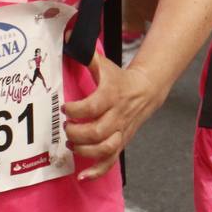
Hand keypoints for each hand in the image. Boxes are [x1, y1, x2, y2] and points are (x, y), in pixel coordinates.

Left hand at [63, 52, 165, 180]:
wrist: (146, 90)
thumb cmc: (119, 78)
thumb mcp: (105, 65)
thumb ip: (87, 54)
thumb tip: (69, 35)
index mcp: (112, 95)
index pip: (92, 107)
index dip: (76, 110)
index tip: (65, 108)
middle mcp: (117, 116)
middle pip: (96, 132)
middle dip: (76, 133)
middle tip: (66, 128)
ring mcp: (120, 132)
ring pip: (104, 149)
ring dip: (84, 150)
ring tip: (71, 144)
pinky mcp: (121, 142)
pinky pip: (111, 162)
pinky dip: (97, 171)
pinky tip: (83, 176)